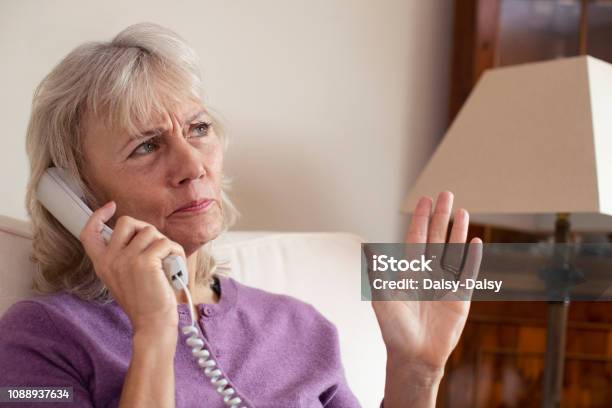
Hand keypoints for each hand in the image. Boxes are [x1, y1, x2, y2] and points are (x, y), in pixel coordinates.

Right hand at [79, 201, 185, 334]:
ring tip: (169, 261)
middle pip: (127, 222)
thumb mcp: (124, 277)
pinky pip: (166, 243)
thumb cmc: (145, 302)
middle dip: (146, 230)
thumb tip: (141, 234)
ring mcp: (126, 260)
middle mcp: (110, 260)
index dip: (97, 216)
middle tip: (156, 248)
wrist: (152, 324)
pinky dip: (176, 252)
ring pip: (151, 232)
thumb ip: (124, 256)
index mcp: (102, 264)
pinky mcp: (145, 262)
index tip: (109, 206)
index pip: (88, 233)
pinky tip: (176, 266)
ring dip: (165, 244)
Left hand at [371, 191, 481, 373]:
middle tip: (446, 193)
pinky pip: (468, 272)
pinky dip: (473, 256)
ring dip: (457, 230)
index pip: (416, 238)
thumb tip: (365, 247)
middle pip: (436, 238)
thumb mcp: (382, 297)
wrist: (413, 355)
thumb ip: (378, 272)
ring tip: (461, 210)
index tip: (425, 200)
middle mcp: (427, 273)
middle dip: (440, 216)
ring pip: (453, 250)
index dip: (420, 219)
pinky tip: (476, 240)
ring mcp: (445, 283)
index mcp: (408, 271)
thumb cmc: (394, 328)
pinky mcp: (460, 297)